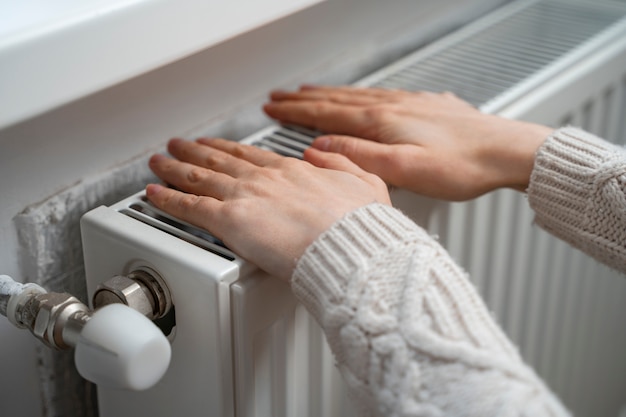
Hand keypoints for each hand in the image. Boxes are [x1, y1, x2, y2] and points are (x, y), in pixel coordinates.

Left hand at [146, 138, 389, 280]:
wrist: (350, 247)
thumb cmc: (361, 225)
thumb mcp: (366, 183)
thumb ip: (341, 164)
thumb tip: (320, 155)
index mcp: (293, 171)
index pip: (252, 155)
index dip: (230, 150)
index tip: (217, 146)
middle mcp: (264, 179)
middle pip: (220, 161)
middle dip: (196, 151)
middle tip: (179, 145)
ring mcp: (245, 197)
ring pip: (199, 178)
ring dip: (175, 168)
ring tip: (159, 161)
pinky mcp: (230, 221)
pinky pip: (190, 207)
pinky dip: (168, 199)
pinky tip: (153, 194)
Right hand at [264, 85, 552, 199]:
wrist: (506, 151)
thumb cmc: (462, 166)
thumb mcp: (403, 169)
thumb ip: (358, 157)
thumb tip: (320, 148)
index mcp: (382, 123)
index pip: (326, 114)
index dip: (296, 112)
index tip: (273, 109)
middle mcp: (393, 107)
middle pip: (338, 99)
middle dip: (304, 98)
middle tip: (281, 96)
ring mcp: (410, 104)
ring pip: (359, 95)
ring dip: (329, 94)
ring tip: (310, 92)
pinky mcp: (427, 106)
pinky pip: (382, 94)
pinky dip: (361, 94)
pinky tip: (364, 95)